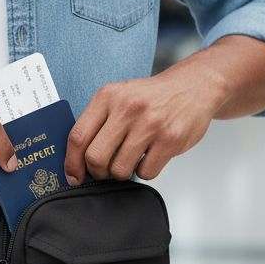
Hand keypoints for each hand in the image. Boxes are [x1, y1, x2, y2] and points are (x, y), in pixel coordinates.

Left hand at [63, 67, 222, 184]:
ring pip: (120, 170)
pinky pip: (145, 172)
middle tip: (103, 171)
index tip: (73, 175)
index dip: (71, 162)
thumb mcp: (119, 96)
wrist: (193, 87)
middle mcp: (127, 108)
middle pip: (95, 157)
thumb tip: (76, 157)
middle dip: (96, 172)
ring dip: (121, 173)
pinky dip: (145, 171)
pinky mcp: (170, 140)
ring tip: (129, 160)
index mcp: (108, 96)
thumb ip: (97, 121)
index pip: (78, 136)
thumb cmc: (151, 97)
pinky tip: (149, 156)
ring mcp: (150, 124)